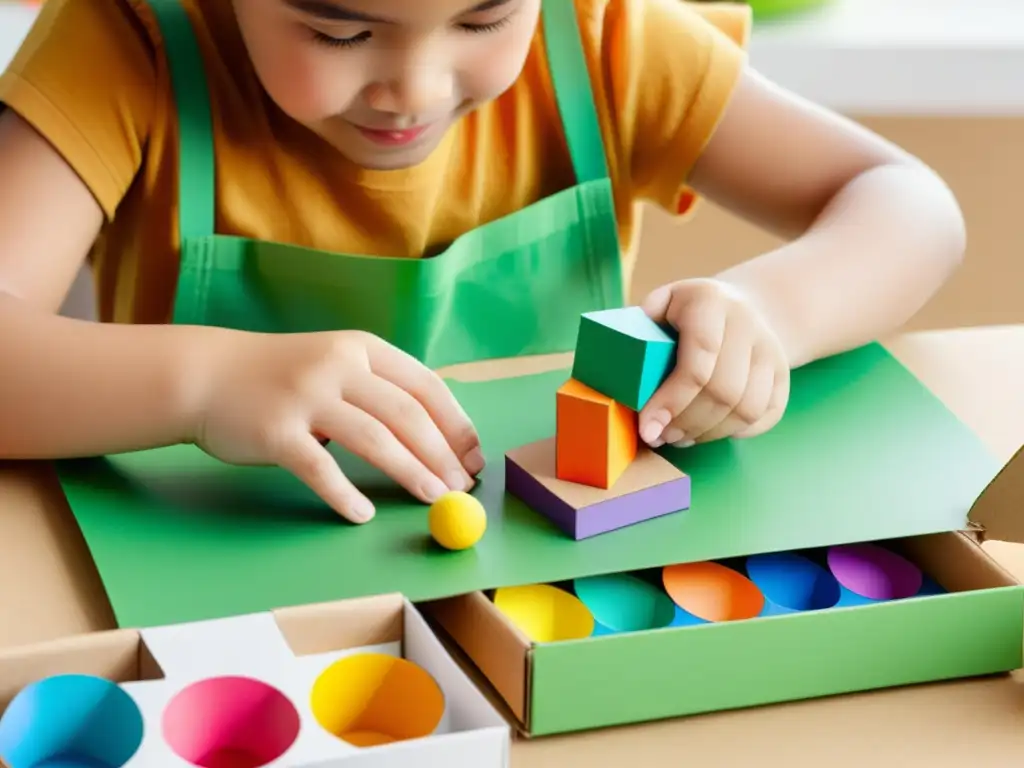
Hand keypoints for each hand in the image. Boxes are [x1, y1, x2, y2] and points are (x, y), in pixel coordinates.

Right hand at [193, 330, 483, 523]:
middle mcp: (339, 366)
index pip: (426, 386)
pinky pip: (320, 469)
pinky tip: (362, 514)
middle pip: (408, 415)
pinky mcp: (276, 431)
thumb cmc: (282, 376)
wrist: (207, 374)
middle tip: (462, 488)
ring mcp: (307, 396)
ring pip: (375, 440)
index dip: (457, 424)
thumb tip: (438, 435)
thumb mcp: (336, 364)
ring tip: (436, 499)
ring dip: (411, 473)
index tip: (476, 457)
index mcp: (362, 348)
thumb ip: (379, 388)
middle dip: (443, 455)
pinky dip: (345, 494)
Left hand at [637, 278, 790, 447]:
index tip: (648, 427)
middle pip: (723, 391)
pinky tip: (706, 431)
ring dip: (708, 433)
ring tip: (678, 437)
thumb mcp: (662, 302)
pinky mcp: (784, 375)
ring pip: (745, 409)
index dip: (671, 400)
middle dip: (686, 422)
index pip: (697, 361)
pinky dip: (733, 432)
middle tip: (659, 436)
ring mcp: (771, 351)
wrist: (742, 305)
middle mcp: (748, 324)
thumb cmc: (687, 311)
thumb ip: (643, 326)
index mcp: (711, 302)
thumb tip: (623, 365)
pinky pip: (764, 416)